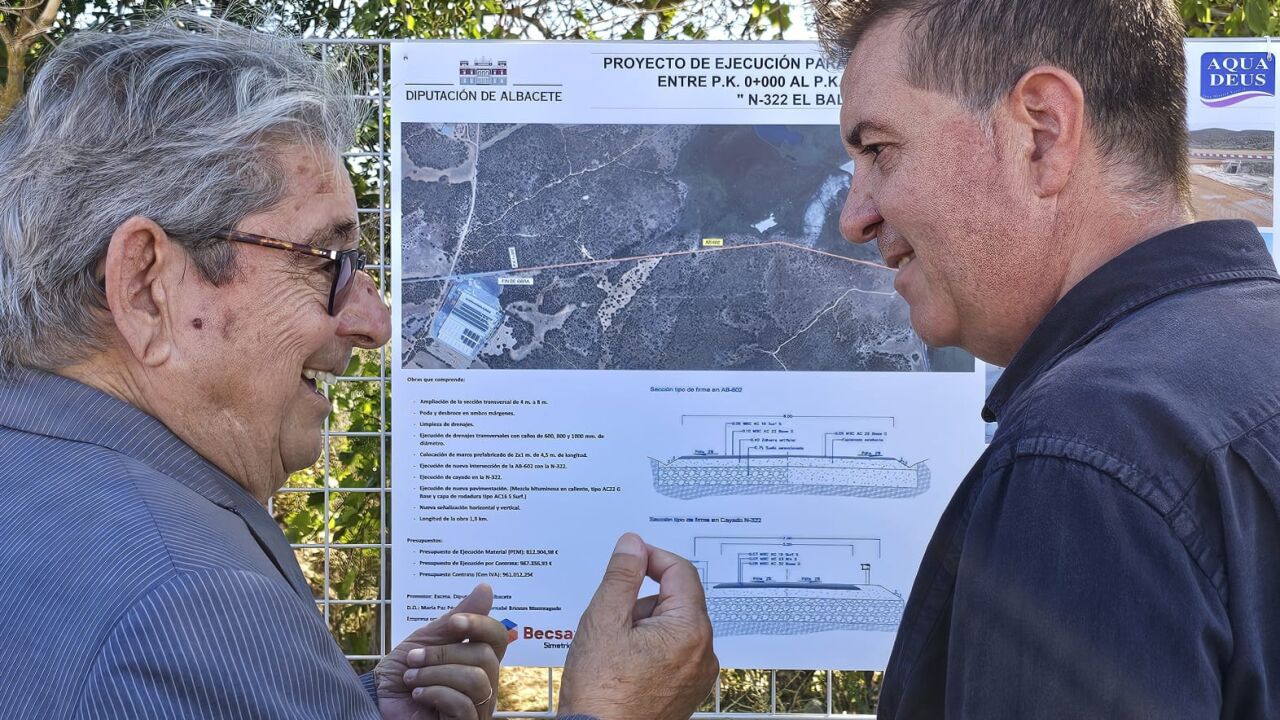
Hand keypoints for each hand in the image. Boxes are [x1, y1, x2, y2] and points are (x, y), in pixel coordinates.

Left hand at [376, 583, 508, 719]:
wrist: (377, 703)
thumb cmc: (404, 673)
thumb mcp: (427, 640)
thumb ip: (457, 618)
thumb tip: (486, 589)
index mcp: (479, 660)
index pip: (498, 637)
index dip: (480, 625)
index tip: (453, 622)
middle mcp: (485, 684)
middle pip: (485, 657)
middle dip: (444, 654)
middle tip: (415, 658)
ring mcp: (478, 708)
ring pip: (475, 680)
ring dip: (435, 673)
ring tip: (413, 679)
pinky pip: (463, 705)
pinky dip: (435, 693)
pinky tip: (419, 695)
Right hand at [558, 533, 717, 719]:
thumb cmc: (602, 693)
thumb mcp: (604, 621)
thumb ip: (621, 576)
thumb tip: (633, 545)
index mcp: (690, 630)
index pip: (680, 571)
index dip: (651, 557)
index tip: (628, 558)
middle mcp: (703, 652)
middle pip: (676, 600)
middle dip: (641, 601)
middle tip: (610, 622)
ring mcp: (696, 674)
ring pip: (671, 627)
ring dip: (643, 627)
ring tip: (613, 652)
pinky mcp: (686, 690)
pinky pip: (672, 653)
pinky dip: (649, 649)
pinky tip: (623, 667)